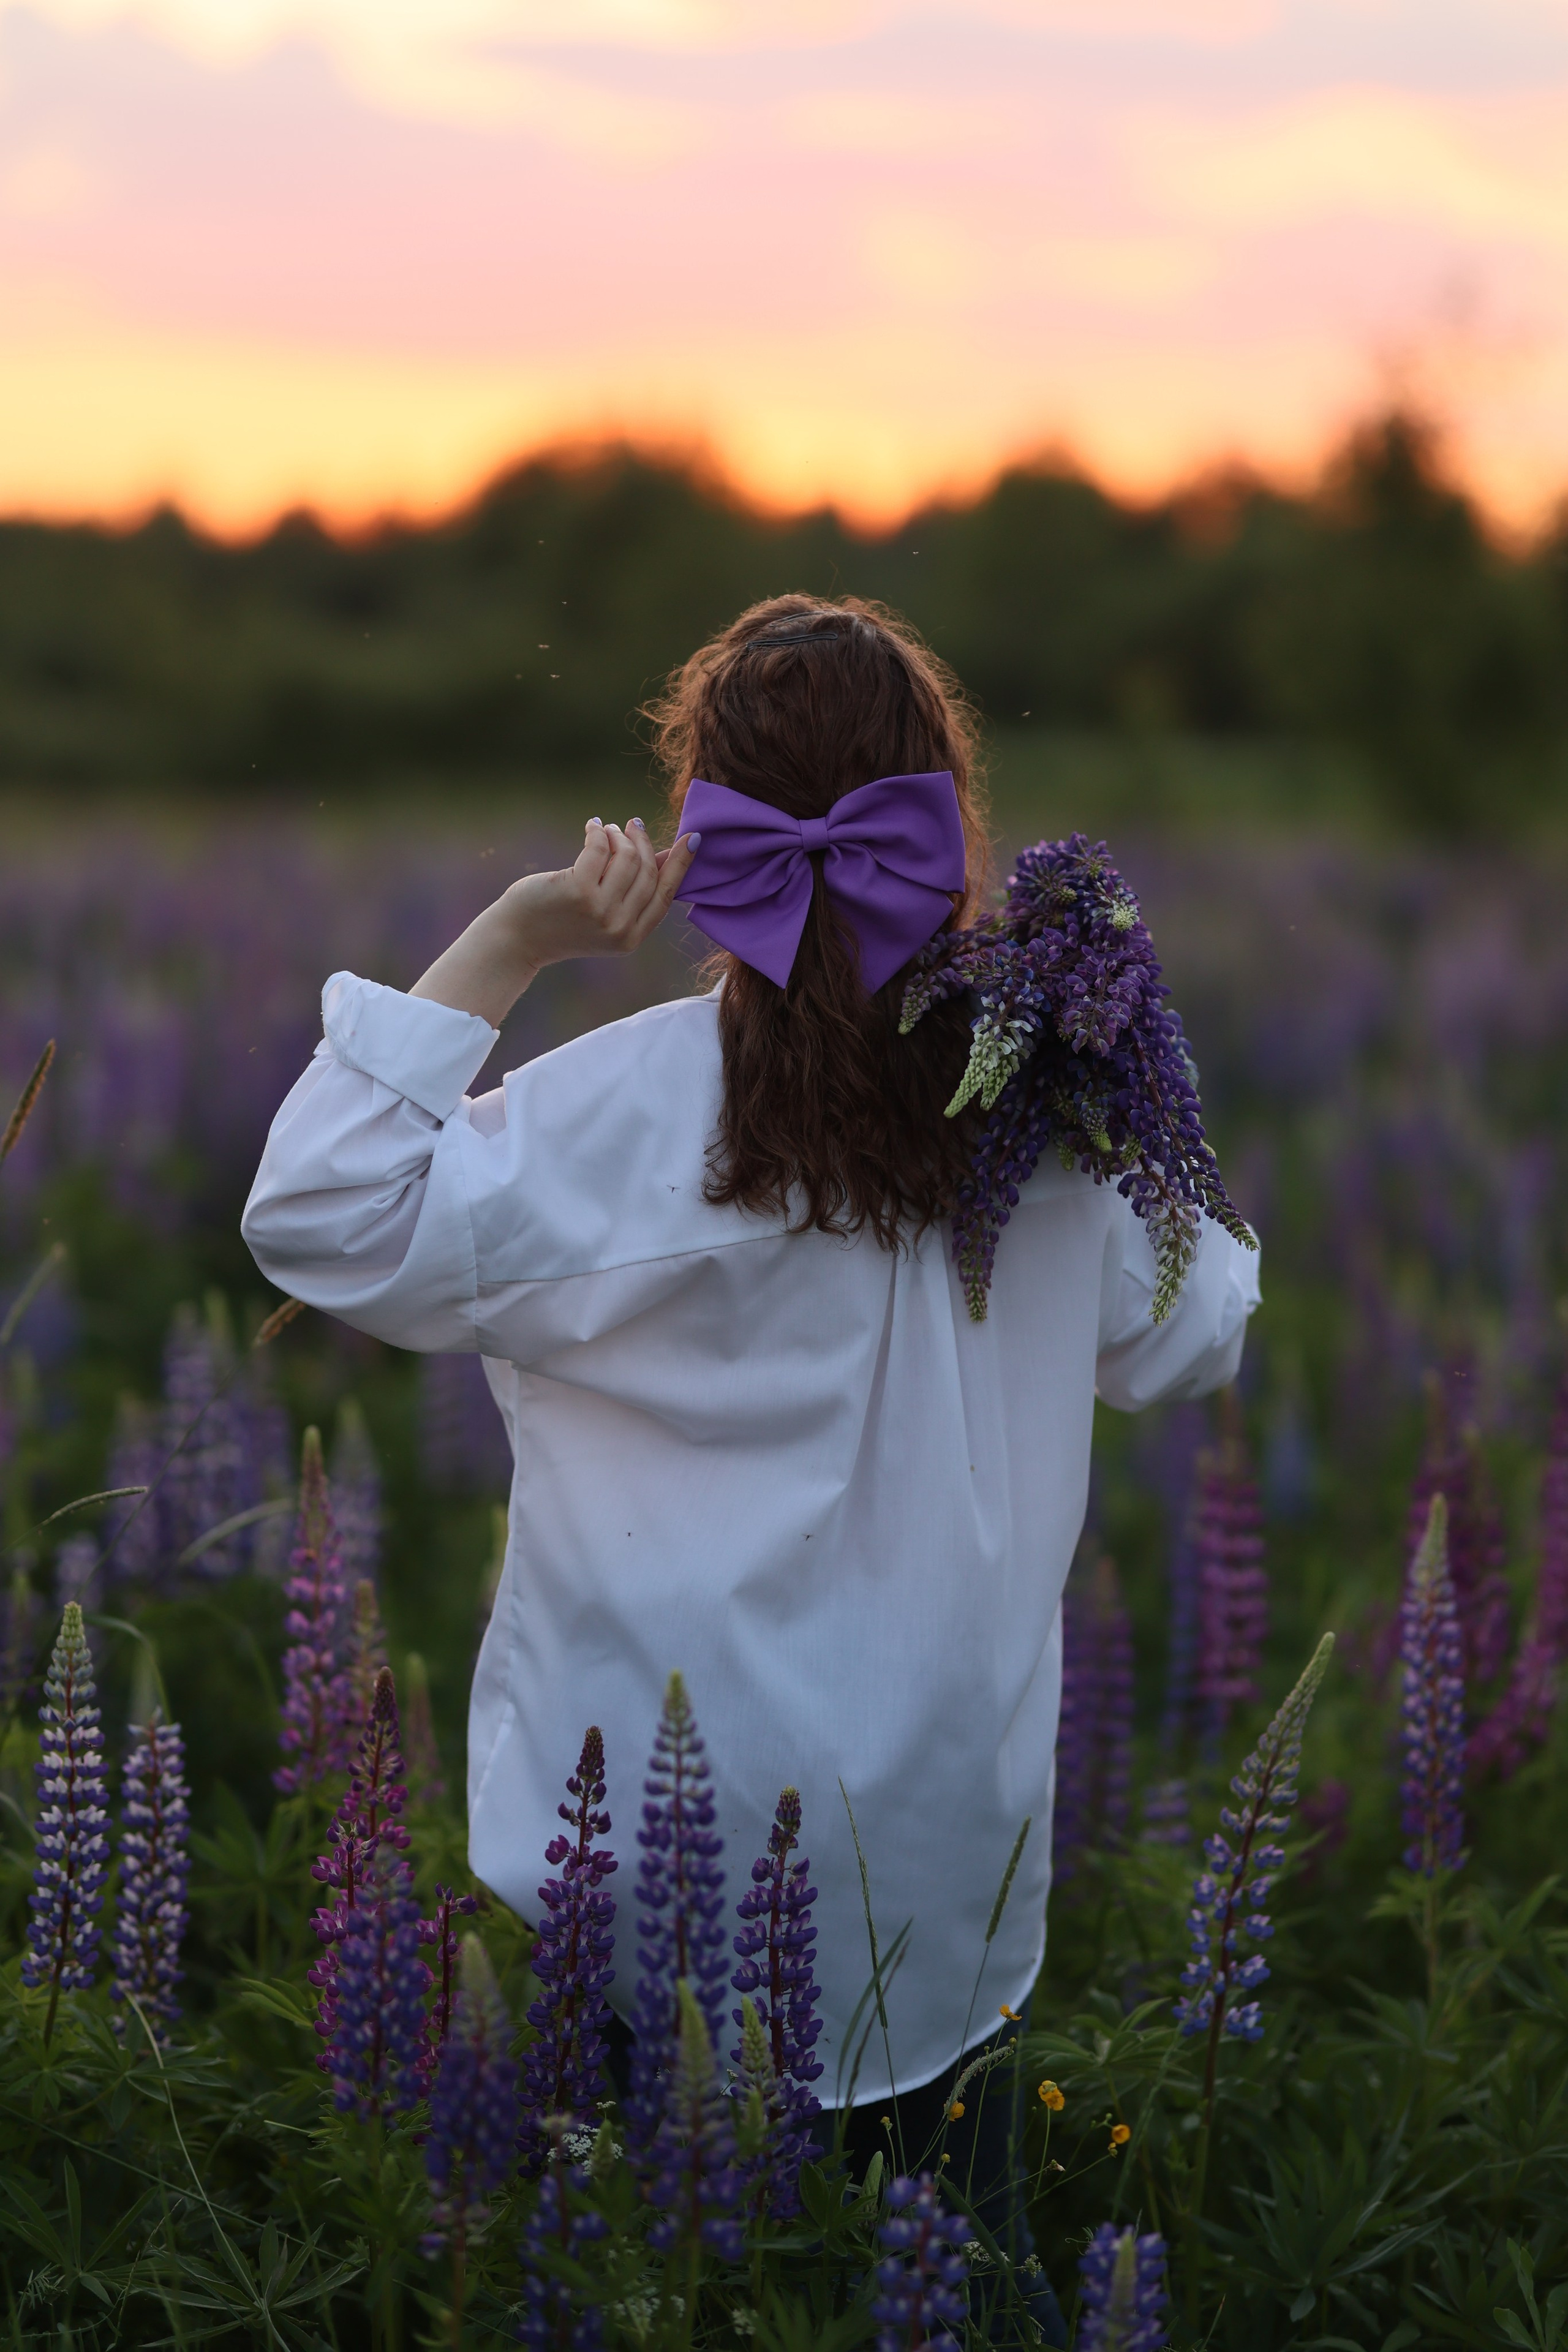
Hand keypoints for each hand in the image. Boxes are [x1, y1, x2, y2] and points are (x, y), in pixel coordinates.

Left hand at [409, 817, 698, 1026]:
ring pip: (627, 857)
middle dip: (641, 842)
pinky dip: (597, 831)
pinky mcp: (579, 891)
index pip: (666, 895)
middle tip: (631, 825)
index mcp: (631, 938)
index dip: (680, 865)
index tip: (692, 838)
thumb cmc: (560, 921)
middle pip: (647, 871)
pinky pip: (599, 848)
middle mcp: (619, 928)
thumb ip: (634, 892)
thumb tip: (667, 857)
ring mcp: (600, 911)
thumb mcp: (604, 914)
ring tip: (605, 829)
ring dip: (617, 835)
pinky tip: (591, 827)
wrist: (517, 939)